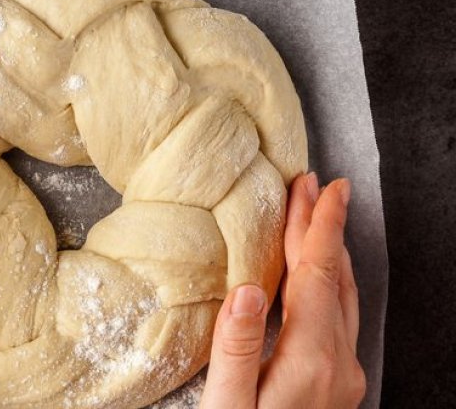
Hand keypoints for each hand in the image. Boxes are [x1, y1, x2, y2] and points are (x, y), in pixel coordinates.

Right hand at [200, 174, 365, 407]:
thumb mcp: (227, 405)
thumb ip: (238, 348)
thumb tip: (246, 288)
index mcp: (312, 360)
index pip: (316, 275)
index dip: (317, 226)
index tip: (317, 187)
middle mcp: (339, 363)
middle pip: (334, 278)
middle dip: (324, 227)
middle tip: (315, 187)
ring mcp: (344, 375)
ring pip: (344, 296)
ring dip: (330, 252)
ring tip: (317, 219)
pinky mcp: (338, 384)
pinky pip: (340, 316)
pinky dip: (329, 282)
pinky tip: (317, 278)